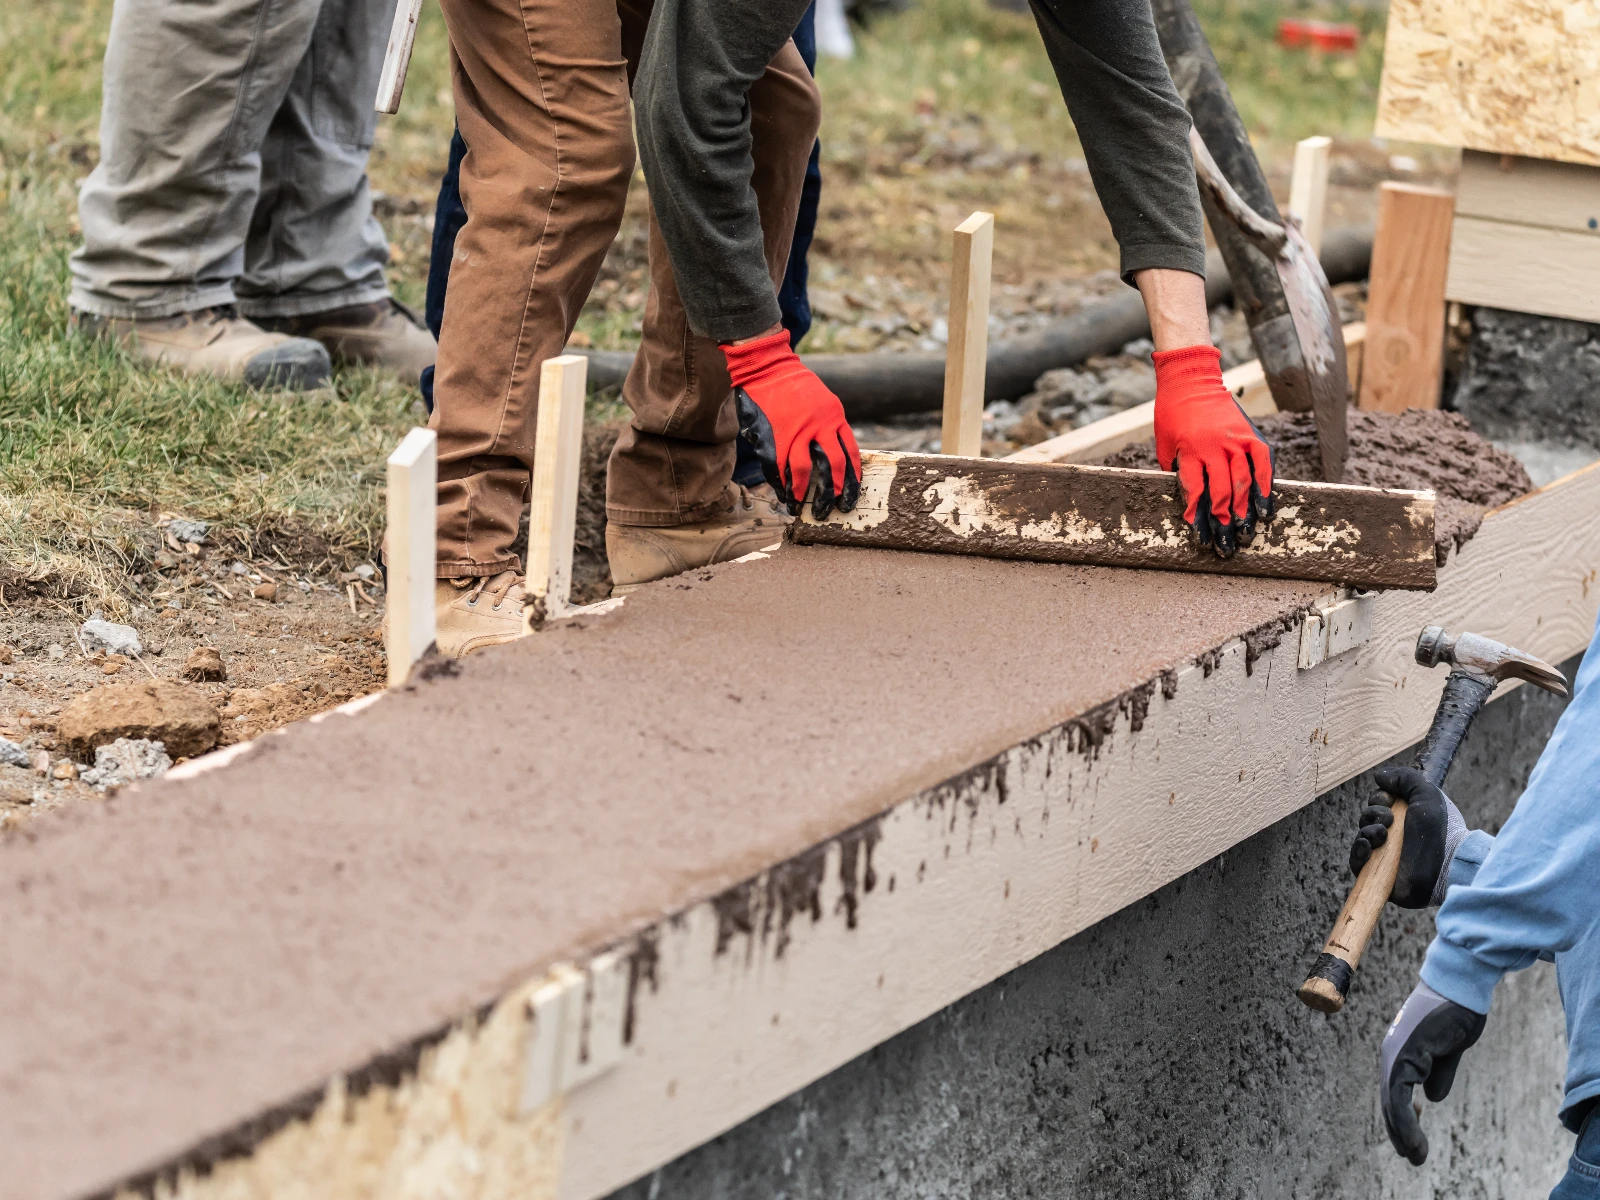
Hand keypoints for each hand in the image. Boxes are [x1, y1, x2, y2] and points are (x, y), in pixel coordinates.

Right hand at [722, 330, 860, 519]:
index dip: (852, 477)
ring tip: (800, 505)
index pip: (850, 453)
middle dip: (834, 491)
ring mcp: (795, 431)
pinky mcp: (773, 435)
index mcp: (834, 417)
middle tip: (833, 508)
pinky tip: (783, 492)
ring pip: (803, 470)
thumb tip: (829, 453)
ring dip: (802, 491)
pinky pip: (779, 466)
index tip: (851, 493)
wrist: (767, 365)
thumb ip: (827, 425)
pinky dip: (781, 482)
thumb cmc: (793, 384)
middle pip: (833, 465)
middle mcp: (819, 425)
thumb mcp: (822, 400)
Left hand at [1152, 344, 1274, 557]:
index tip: (1200, 537)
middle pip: (1221, 491)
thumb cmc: (1171, 413)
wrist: (1190, 378)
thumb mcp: (1164, 443)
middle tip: (1226, 544)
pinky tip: (1266, 506)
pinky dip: (1265, 484)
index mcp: (1189, 451)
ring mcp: (1234, 439)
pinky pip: (1263, 462)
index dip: (1198, 516)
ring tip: (1246, 532)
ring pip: (1244, 480)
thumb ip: (1175, 469)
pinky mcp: (1250, 433)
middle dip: (1224, 521)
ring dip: (1246, 510)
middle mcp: (1213, 447)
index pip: (1195, 490)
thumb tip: (1185, 497)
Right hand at [1351, 767, 1466, 907]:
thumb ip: (1405, 778)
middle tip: (1389, 821)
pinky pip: (1356, 860)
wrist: (1444, 867)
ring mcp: (1385, 855)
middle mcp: (1395, 835)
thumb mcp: (1427, 795)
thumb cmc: (1440, 832)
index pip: (1379, 802)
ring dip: (1368, 831)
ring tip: (1383, 836)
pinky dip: (1359, 850)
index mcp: (1406, 817)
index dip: (1380, 799)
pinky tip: (1369, 846)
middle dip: (1373, 814)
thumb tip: (1378, 776)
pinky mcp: (1377, 875)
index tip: (1390, 801)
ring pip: (1361, 836)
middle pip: (1367, 817)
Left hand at [1380, 981, 1486, 1164]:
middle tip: (1412, 1157)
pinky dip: (1404, 1120)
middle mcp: (1392, 1053)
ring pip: (1391, 1100)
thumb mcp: (1448, 1050)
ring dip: (1401, 1132)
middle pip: (1388, 1099)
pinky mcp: (1406, 1054)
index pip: (1393, 1091)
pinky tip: (1414, 1139)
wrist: (1460, 985)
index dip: (1401, 1118)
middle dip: (1399, 1131)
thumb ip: (1438, 1073)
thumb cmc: (1455, 1012)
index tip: (1414, 1140)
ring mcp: (1396, 1053)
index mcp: (1400, 1052)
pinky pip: (1399, 1093)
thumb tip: (1431, 1098)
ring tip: (1415, 1156)